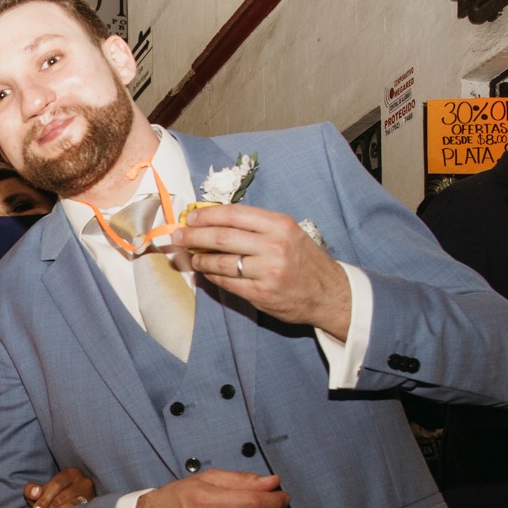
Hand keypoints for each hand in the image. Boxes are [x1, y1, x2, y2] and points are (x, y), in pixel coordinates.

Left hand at [25, 467, 96, 507]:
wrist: (77, 504)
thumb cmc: (55, 496)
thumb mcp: (42, 491)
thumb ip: (32, 490)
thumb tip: (36, 492)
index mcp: (71, 474)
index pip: (56, 485)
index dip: (44, 499)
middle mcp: (83, 483)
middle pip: (62, 498)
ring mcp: (90, 496)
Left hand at [168, 204, 352, 336]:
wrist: (329, 293)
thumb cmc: (305, 260)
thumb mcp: (288, 233)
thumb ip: (256, 226)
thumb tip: (215, 222)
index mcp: (279, 225)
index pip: (233, 214)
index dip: (207, 215)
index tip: (190, 217)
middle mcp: (273, 246)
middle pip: (222, 237)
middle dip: (194, 235)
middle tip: (178, 236)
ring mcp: (267, 271)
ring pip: (221, 261)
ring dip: (200, 259)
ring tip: (192, 257)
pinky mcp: (261, 293)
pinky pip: (227, 282)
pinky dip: (212, 276)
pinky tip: (207, 272)